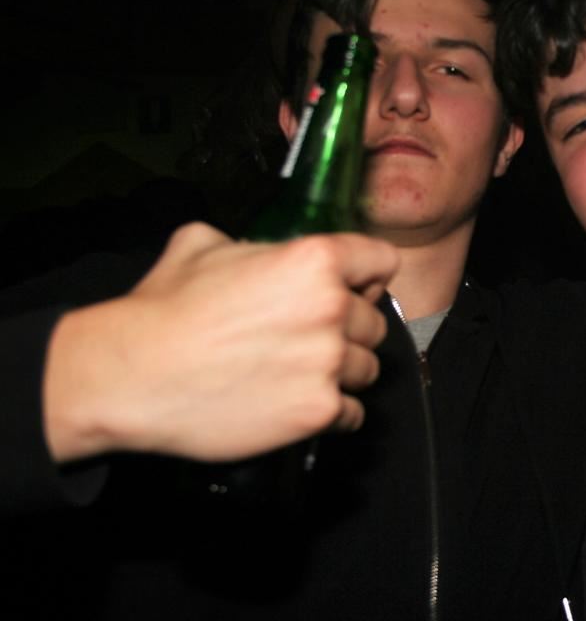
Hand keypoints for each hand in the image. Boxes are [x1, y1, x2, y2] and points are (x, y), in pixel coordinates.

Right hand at [43, 222, 398, 463]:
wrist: (133, 375)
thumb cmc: (164, 311)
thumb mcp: (201, 245)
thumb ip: (249, 242)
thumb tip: (259, 250)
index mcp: (314, 261)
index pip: (382, 262)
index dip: (367, 276)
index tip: (356, 289)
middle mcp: (332, 309)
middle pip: (374, 322)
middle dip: (348, 330)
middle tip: (309, 338)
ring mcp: (328, 363)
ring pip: (367, 368)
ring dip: (341, 372)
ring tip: (301, 373)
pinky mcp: (318, 411)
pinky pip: (352, 413)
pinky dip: (332, 412)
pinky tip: (299, 403)